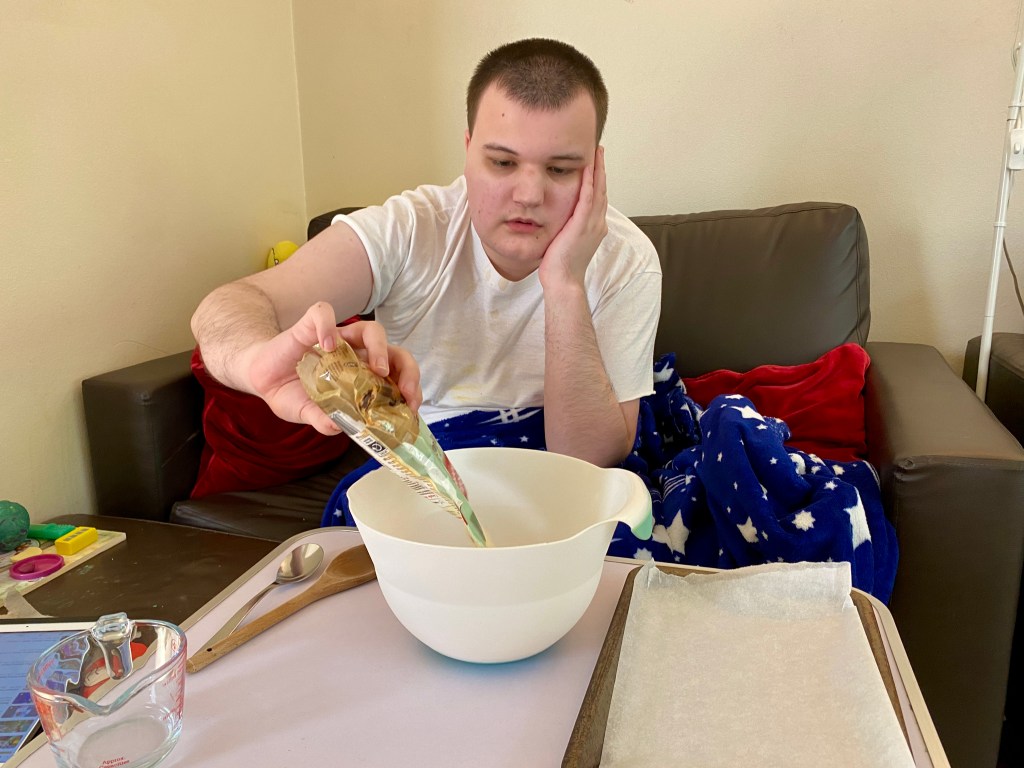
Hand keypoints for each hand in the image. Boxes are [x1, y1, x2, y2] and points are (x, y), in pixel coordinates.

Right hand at [247, 303, 421, 435]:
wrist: (262, 378)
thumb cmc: (292, 394)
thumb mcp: (308, 413)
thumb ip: (323, 420)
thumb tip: (338, 428)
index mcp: (362, 375)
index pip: (397, 373)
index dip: (409, 385)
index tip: (411, 404)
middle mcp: (355, 354)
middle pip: (394, 350)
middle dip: (406, 369)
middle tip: (402, 390)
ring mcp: (336, 338)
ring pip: (370, 329)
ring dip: (379, 347)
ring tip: (375, 369)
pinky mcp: (310, 326)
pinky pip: (323, 314)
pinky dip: (328, 327)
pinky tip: (326, 346)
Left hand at [539, 146, 607, 288]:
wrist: (564, 282)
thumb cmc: (560, 268)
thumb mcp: (566, 243)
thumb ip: (567, 228)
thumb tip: (559, 221)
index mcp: (594, 228)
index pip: (597, 198)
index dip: (597, 180)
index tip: (595, 164)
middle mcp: (597, 223)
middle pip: (601, 190)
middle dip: (601, 169)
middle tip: (599, 150)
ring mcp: (592, 224)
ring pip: (598, 190)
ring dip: (597, 169)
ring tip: (596, 151)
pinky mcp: (582, 225)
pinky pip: (587, 198)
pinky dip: (589, 181)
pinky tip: (587, 166)